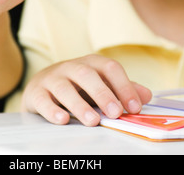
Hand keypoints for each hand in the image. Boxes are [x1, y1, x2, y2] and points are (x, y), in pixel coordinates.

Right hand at [22, 54, 151, 126]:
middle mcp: (71, 67)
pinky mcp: (36, 92)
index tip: (134, 107)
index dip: (124, 86)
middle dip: (103, 94)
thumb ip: (121, 90)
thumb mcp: (100, 85)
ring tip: (93, 121)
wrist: (41, 84)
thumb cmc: (77, 86)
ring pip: (64, 88)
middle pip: (87, 74)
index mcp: (90, 63)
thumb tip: (146, 95)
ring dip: (79, 104)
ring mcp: (52, 78)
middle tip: (115, 113)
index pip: (109, 68)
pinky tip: (62, 120)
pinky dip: (52, 110)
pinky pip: (42, 99)